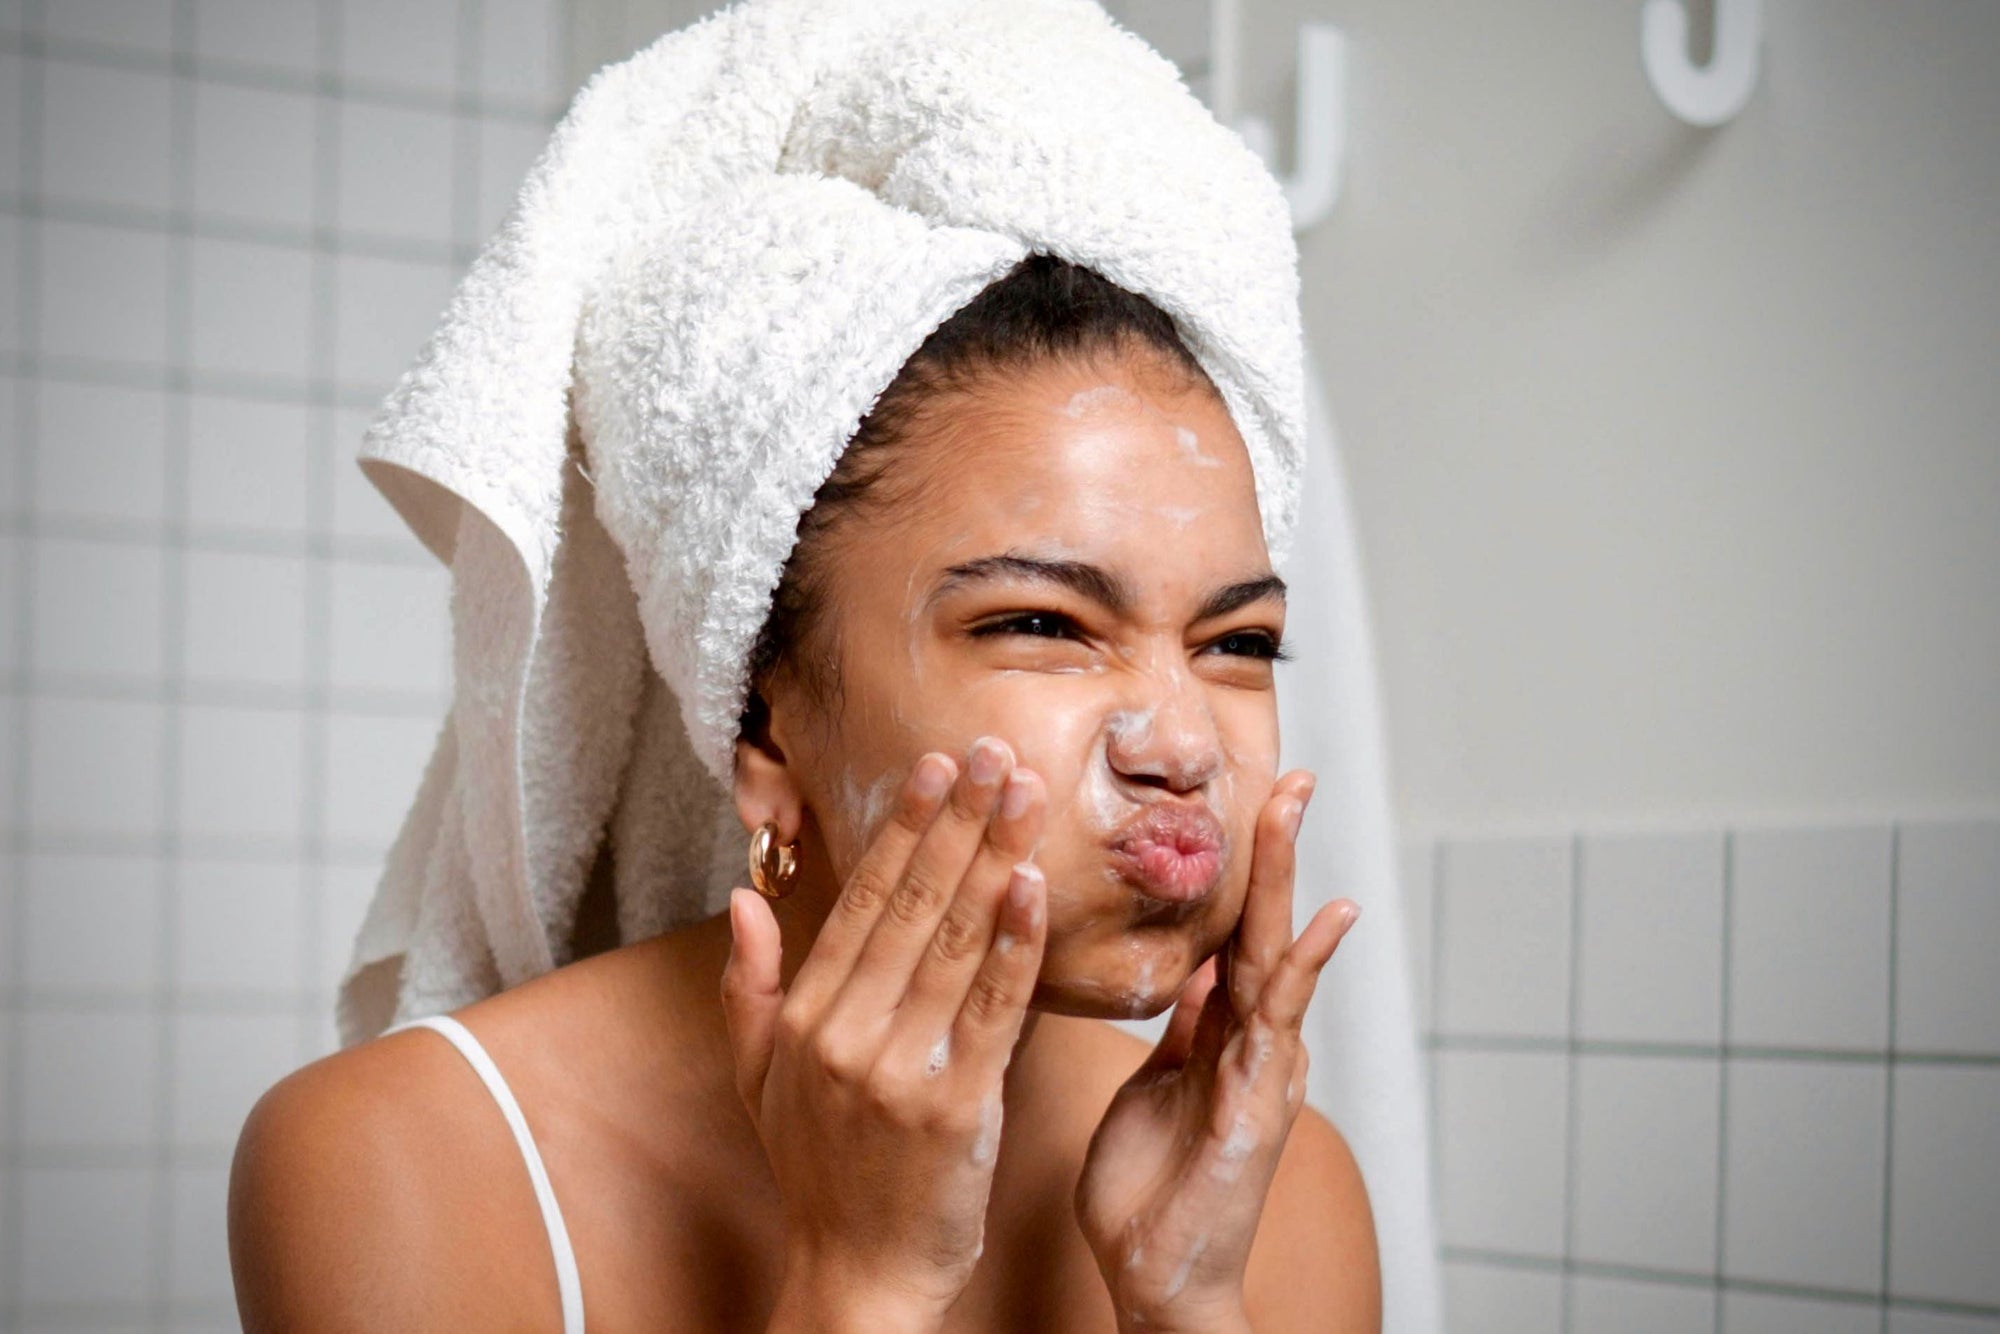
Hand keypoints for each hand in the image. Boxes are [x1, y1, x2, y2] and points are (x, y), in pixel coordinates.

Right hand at [720, 737, 1048, 1326]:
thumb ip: (750, 986)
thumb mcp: (760, 1080)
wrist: (858, 1276)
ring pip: (956, 941)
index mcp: (809, 1016)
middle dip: (958, 820)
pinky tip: (1035, 886)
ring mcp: (900, 1068)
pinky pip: (993, 1009)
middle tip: (995, 753)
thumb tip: (743, 899)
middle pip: (914, 904)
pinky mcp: (955, 1106)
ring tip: (1025, 794)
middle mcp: (848, 1032)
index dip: (903, 827)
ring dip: (994, 857)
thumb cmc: (820, 1173)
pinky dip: (1016, 944)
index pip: (863, 900)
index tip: (937, 766)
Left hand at [1073, 769, 1358, 1331]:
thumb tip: (1197, 970)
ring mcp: (1262, 1072)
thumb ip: (1184, 1031)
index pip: (1235, 935)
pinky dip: (1300, 969)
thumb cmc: (1151, 1189)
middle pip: (1264, 930)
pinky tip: (1320, 924)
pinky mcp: (1255, 1105)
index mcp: (1224, 1036)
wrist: (1157, 1277)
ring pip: (1275, 958)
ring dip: (1285, 882)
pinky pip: (1275, 1024)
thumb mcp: (1159, 1087)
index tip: (1253, 802)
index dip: (1244, 871)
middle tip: (1292, 777)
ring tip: (1294, 811)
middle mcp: (1255, 1045)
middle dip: (1276, 853)